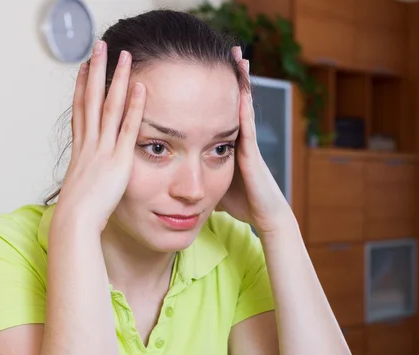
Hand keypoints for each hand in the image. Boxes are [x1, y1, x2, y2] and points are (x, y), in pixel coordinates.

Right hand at [55, 42, 145, 231]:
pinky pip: (128, 127)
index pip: (81, 112)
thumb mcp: (81, 191)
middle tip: (99, 47)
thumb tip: (88, 184)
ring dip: (116, 78)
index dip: (82, 88)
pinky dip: (134, 107)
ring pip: (109, 106)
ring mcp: (103, 149)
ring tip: (123, 55)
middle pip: (92, 99)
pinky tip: (140, 87)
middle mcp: (89, 144)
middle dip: (96, 71)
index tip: (84, 68)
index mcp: (80, 151)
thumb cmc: (78, 214)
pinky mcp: (119, 159)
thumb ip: (88, 180)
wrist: (76, 220)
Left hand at [217, 47, 292, 235]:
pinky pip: (247, 125)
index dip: (214, 91)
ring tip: (237, 55)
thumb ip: (200, 176)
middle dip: (230, 76)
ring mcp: (247, 144)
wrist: (264, 216)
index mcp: (228, 144)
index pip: (219, 112)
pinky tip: (241, 88)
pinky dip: (244, 106)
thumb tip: (180, 177)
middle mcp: (239, 139)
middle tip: (228, 49)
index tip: (206, 68)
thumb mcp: (213, 185)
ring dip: (241, 81)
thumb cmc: (241, 203)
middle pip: (233, 101)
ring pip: (243, 106)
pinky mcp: (252, 153)